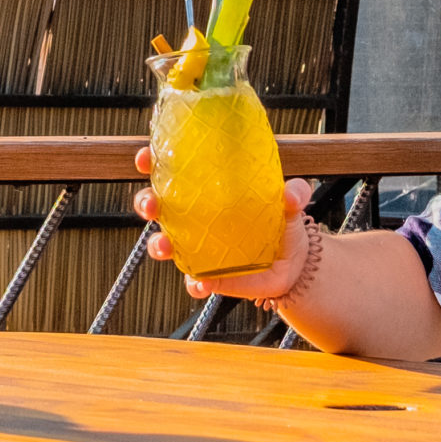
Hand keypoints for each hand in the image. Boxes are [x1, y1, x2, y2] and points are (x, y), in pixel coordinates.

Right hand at [131, 145, 314, 301]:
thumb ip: (295, 192)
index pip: (171, 172)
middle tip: (152, 204)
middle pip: (156, 207)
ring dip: (158, 245)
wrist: (295, 265)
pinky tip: (202, 282)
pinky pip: (194, 282)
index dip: (151, 163)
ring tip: (166, 245)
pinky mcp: (209, 277)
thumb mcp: (291, 202)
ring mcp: (197, 249)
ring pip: (163, 245)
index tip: (145, 157)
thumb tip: (290, 193)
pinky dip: (195, 284)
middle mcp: (194, 219)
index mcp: (207, 192)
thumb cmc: (283, 223)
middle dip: (145, 203)